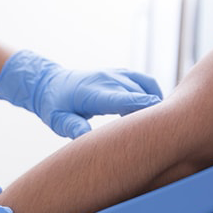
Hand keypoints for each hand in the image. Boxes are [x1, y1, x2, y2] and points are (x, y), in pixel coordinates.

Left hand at [0, 50, 162, 138]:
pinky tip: (149, 113)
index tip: (160, 118)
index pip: (122, 98)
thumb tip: (88, 139)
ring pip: (145, 86)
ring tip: (152, 126)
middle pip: (138, 93)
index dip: (142, 106)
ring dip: (153, 104)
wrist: (50, 83)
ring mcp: (115, 74)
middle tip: (162, 133)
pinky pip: (144, 81)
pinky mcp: (121, 74)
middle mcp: (107, 80)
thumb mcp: (58, 121)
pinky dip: (152, 94)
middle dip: (153, 111)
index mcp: (92, 93)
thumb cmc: (54, 106)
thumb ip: (73, 128)